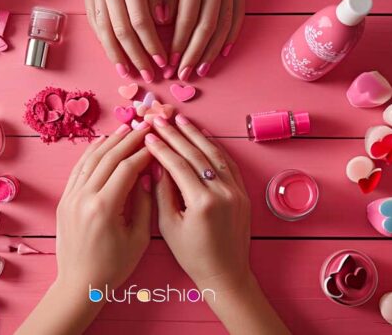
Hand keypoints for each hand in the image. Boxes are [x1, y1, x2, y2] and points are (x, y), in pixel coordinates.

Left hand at [55, 123, 152, 288]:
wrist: (79, 284)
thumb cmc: (113, 266)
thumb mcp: (138, 237)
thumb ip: (145, 203)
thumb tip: (150, 173)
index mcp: (104, 208)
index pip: (127, 168)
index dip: (144, 152)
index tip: (157, 142)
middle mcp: (84, 198)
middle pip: (109, 157)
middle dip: (129, 138)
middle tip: (145, 124)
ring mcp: (71, 197)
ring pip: (92, 159)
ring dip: (110, 141)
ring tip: (126, 126)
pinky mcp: (64, 200)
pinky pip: (79, 169)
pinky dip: (91, 153)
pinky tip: (103, 142)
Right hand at [72, 0, 166, 81]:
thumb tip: (163, 22)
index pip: (141, 22)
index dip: (152, 45)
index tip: (163, 62)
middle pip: (123, 33)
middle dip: (137, 58)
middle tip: (150, 77)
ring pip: (105, 32)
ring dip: (118, 57)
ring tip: (128, 74)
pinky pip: (95, 24)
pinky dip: (104, 43)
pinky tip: (113, 56)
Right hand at [145, 114, 250, 289]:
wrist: (226, 273)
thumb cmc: (192, 255)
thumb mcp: (169, 226)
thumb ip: (162, 192)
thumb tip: (157, 164)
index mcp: (202, 202)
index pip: (177, 164)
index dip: (161, 148)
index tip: (148, 134)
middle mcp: (222, 192)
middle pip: (195, 154)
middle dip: (175, 134)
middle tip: (159, 119)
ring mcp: (236, 190)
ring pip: (214, 153)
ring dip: (196, 134)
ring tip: (179, 120)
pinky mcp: (243, 192)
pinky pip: (228, 163)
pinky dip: (214, 147)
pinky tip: (202, 135)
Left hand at [163, 0, 246, 79]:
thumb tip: (163, 23)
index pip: (185, 18)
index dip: (177, 43)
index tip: (169, 62)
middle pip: (205, 27)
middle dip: (193, 54)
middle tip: (184, 75)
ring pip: (223, 25)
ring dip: (211, 51)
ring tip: (202, 69)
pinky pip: (238, 15)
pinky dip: (230, 36)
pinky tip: (222, 52)